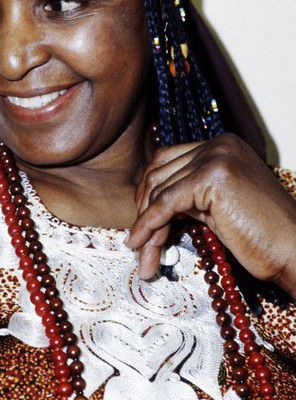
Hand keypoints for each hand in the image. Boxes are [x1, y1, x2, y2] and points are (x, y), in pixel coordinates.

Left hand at [128, 134, 295, 297]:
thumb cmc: (262, 237)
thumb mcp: (218, 206)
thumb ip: (189, 194)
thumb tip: (146, 204)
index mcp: (221, 145)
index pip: (167, 160)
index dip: (149, 192)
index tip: (141, 221)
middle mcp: (218, 144)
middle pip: (159, 173)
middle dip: (144, 211)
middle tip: (138, 243)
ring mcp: (216, 157)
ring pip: (159, 190)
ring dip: (146, 226)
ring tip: (144, 256)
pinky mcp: (212, 178)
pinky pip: (165, 203)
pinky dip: (148, 225)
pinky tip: (140, 245)